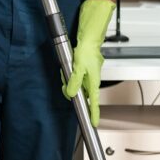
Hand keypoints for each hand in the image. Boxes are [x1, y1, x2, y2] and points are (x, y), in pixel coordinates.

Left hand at [62, 0, 114, 126]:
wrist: (89, 35)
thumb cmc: (86, 49)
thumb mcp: (78, 66)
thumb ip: (74, 81)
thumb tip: (71, 93)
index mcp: (93, 80)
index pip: (94, 101)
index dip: (94, 113)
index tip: (94, 123)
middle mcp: (92, 79)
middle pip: (82, 92)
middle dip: (72, 90)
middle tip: (65, 84)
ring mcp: (88, 74)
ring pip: (76, 84)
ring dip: (68, 80)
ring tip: (65, 71)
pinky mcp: (84, 68)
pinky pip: (74, 76)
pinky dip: (69, 74)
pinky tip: (67, 68)